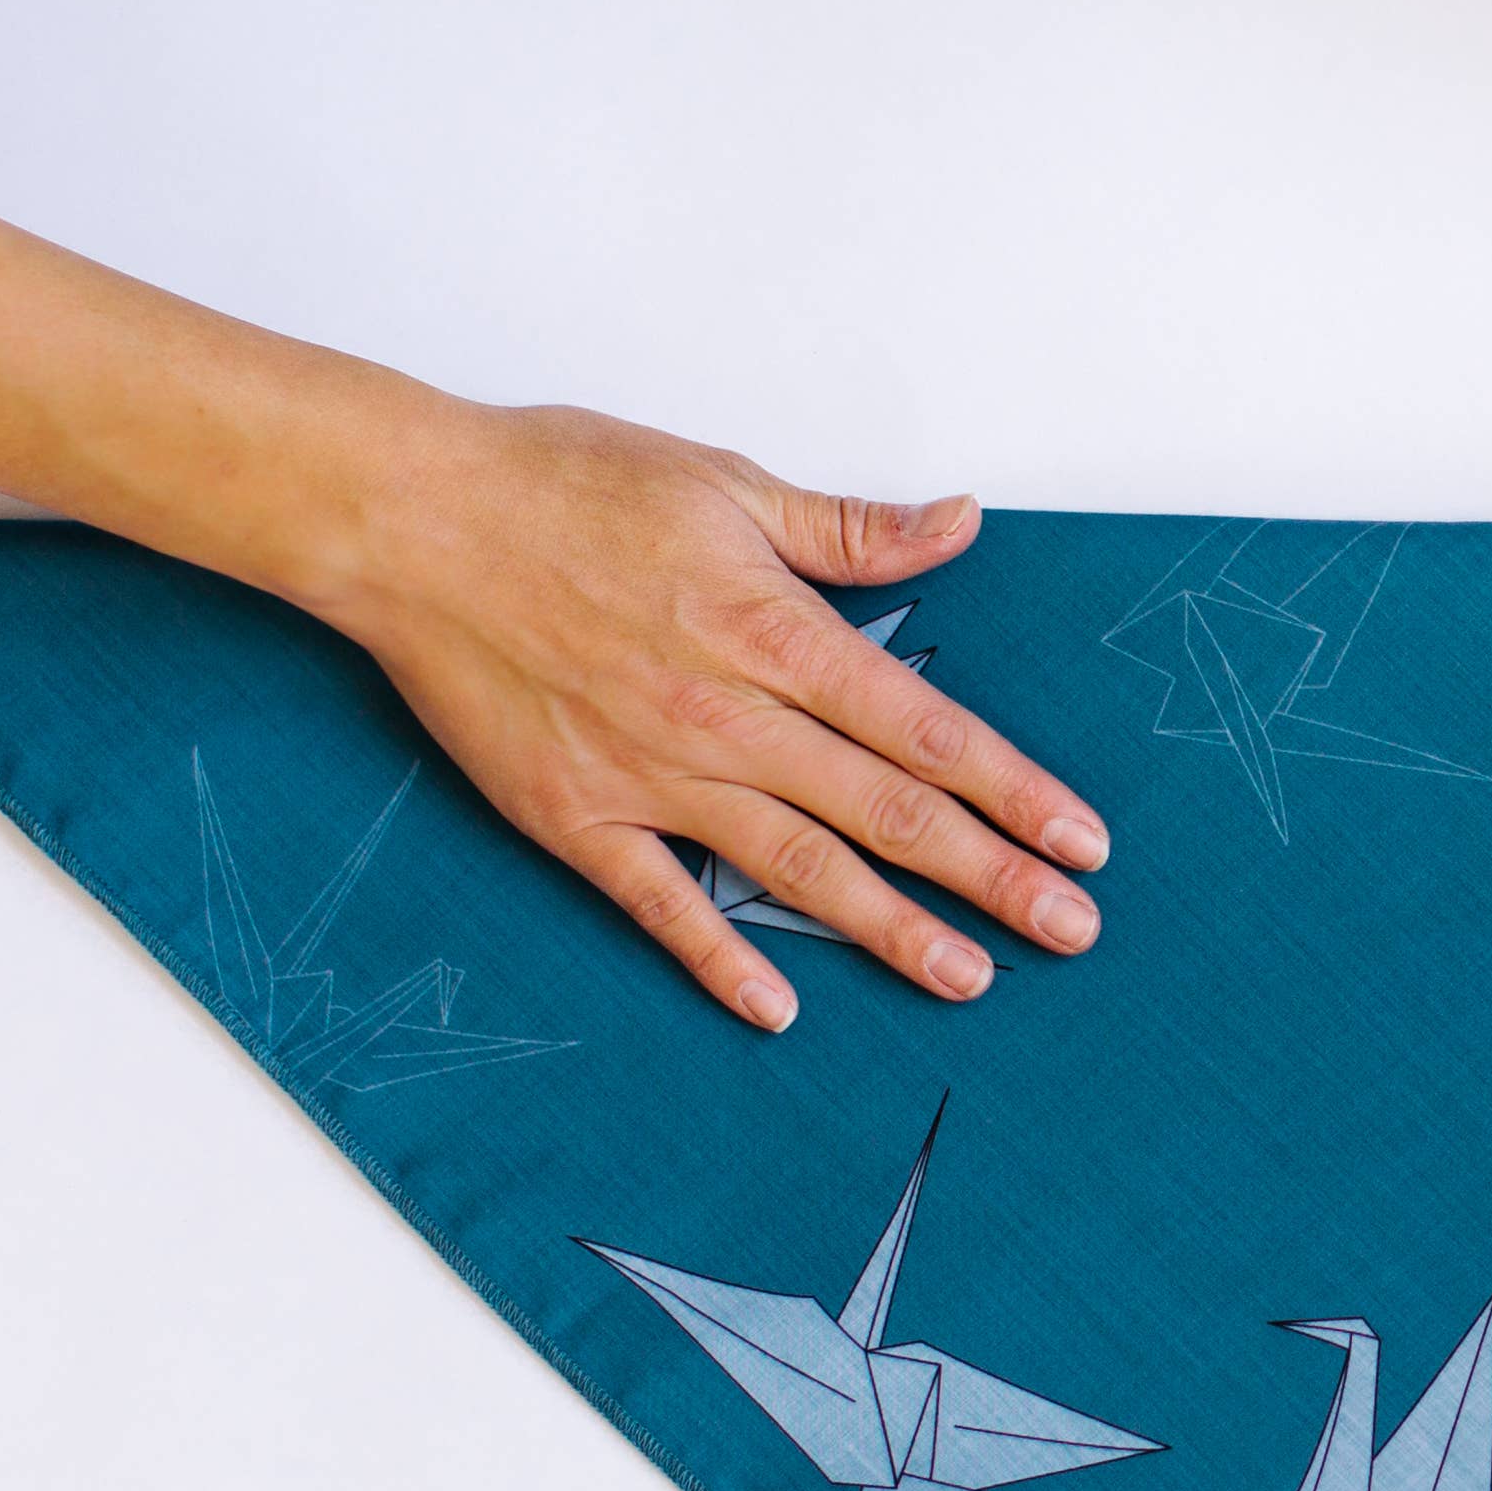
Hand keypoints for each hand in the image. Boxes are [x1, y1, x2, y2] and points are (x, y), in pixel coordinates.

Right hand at [307, 394, 1109, 1021]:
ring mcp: (650, 775)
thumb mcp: (726, 483)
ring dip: (891, 929)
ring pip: (798, 866)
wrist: (409, 519)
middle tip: (1071, 929)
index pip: (925, 727)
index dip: (1013, 788)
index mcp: (773, 630)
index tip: (1081, 838)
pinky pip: (662, 903)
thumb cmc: (561, 484)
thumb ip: (850, 529)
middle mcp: (726, 716)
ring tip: (970, 978)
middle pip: (886, 810)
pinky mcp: (575, 816)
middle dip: (990, 875)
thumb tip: (960, 522)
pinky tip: (782, 1007)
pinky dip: (722, 958)